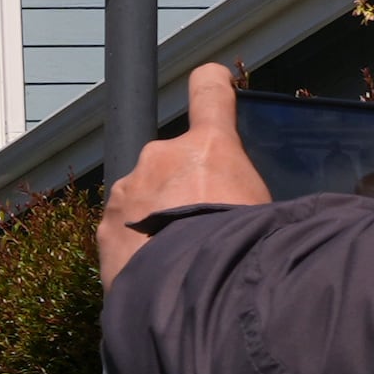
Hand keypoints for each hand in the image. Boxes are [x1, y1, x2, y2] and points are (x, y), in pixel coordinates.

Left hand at [99, 63, 273, 284]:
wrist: (192, 296)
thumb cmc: (244, 252)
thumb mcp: (267, 213)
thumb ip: (247, 196)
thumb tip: (245, 206)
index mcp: (210, 147)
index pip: (209, 94)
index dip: (211, 84)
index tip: (211, 78)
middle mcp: (161, 157)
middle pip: (173, 166)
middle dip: (184, 190)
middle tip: (204, 229)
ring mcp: (127, 191)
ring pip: (144, 199)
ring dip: (157, 221)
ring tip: (181, 260)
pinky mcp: (105, 228)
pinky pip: (124, 233)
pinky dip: (137, 249)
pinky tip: (157, 275)